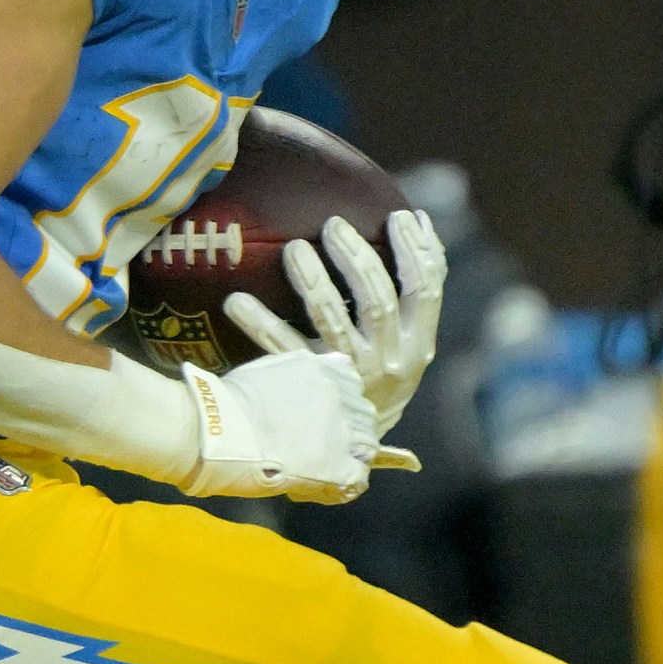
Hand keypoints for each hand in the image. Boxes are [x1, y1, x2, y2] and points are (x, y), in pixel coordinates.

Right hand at [178, 347, 376, 505]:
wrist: (212, 432)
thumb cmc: (224, 403)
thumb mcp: (263, 373)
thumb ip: (291, 378)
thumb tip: (298, 390)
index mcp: (319, 370)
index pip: (351, 386)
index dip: (340, 407)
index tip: (321, 420)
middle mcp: (336, 395)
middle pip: (363, 416)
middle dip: (346, 432)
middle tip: (317, 447)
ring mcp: (338, 431)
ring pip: (365, 447)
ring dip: (346, 458)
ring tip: (320, 469)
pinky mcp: (334, 465)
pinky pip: (358, 477)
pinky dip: (346, 483)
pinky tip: (326, 486)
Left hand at [223, 210, 445, 436]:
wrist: (348, 447)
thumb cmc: (378, 376)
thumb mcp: (408, 342)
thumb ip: (415, 291)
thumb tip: (420, 220)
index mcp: (417, 345)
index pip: (427, 291)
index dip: (416, 251)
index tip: (400, 216)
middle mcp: (388, 360)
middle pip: (377, 300)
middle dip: (357, 258)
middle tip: (333, 225)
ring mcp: (349, 374)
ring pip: (332, 320)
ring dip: (313, 281)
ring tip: (293, 249)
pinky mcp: (311, 386)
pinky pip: (283, 349)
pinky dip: (259, 323)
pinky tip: (236, 300)